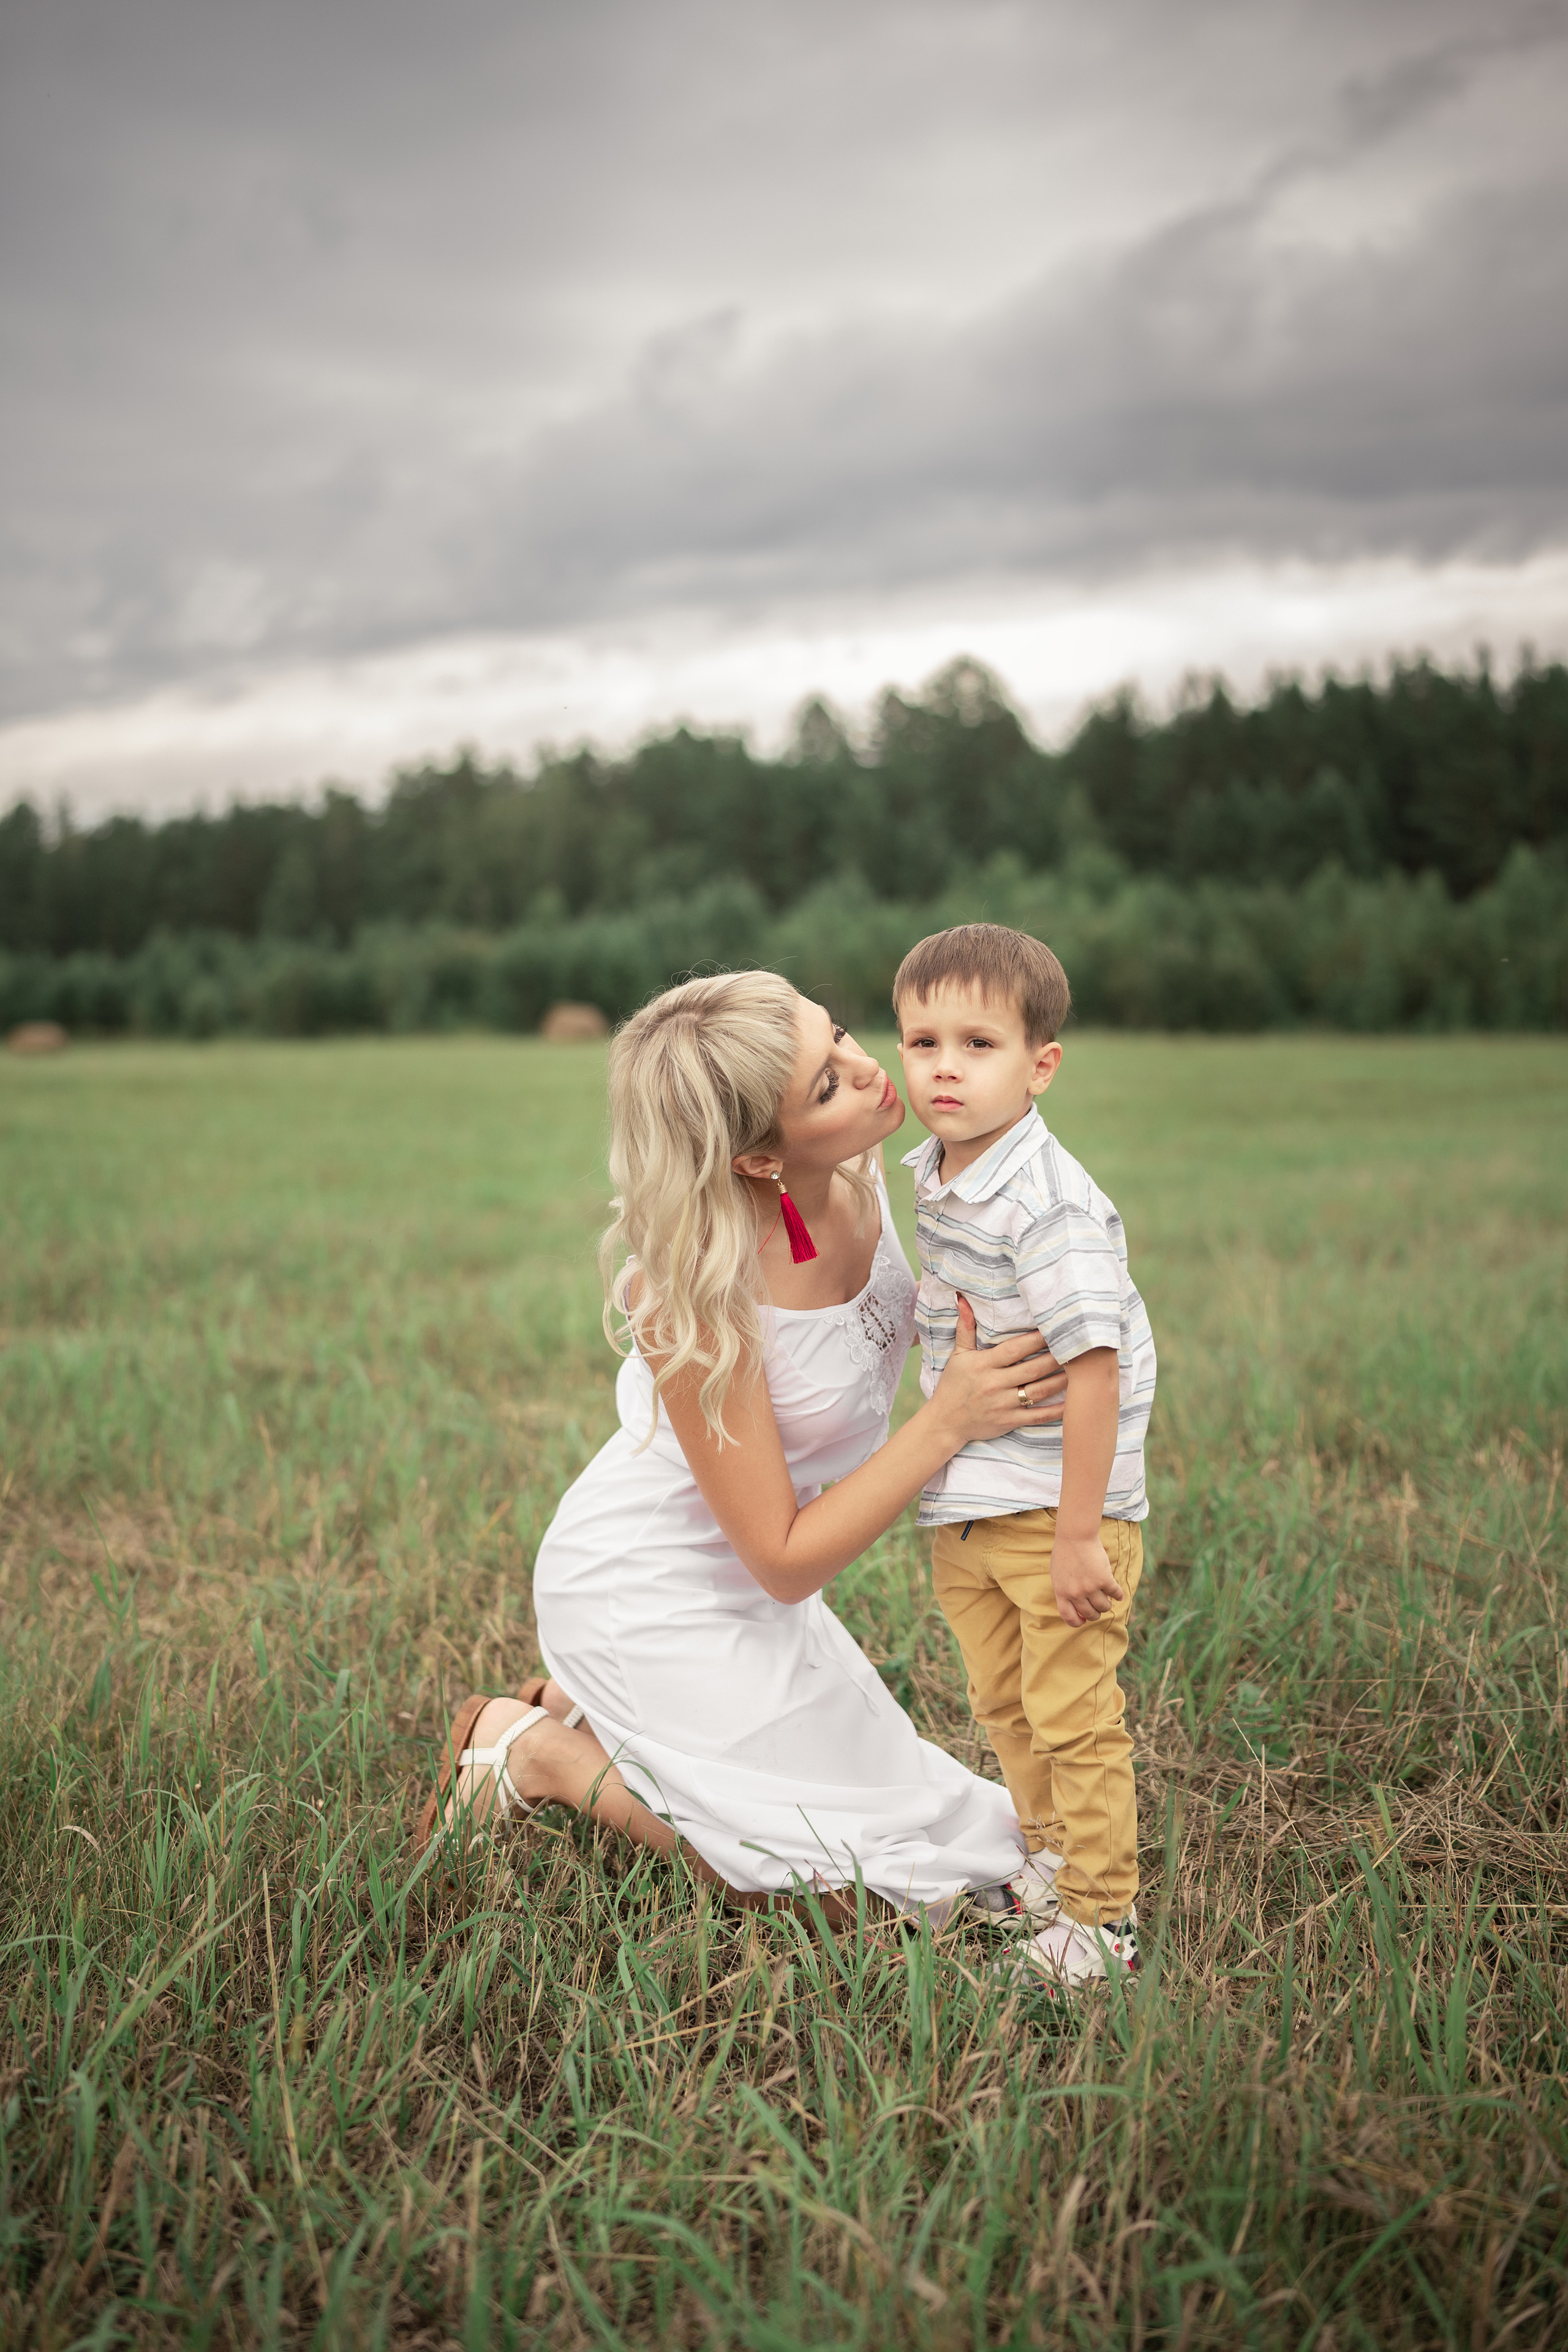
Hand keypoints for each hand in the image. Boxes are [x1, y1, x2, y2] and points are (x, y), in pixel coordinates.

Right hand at [931, 1296, 1067, 1448]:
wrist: (945, 1422)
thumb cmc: (953, 1386)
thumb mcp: (958, 1356)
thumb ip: (966, 1328)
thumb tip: (963, 1300)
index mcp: (984, 1365)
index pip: (1014, 1349)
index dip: (1036, 1339)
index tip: (1054, 1329)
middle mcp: (995, 1384)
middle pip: (1033, 1368)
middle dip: (1056, 1357)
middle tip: (1076, 1347)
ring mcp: (1003, 1404)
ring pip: (1039, 1391)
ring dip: (1061, 1380)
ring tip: (1080, 1370)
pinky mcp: (1009, 1421)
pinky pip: (1038, 1415)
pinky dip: (1057, 1410)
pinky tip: (1073, 1402)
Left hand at [1049, 1531, 1124, 1626]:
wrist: (1076, 1536)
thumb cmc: (1065, 1552)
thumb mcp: (1058, 1574)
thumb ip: (1064, 1590)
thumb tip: (1074, 1607)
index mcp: (1062, 1592)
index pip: (1069, 1617)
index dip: (1077, 1622)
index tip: (1083, 1620)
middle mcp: (1075, 1593)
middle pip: (1090, 1614)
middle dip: (1096, 1613)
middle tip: (1099, 1608)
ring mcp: (1090, 1587)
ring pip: (1104, 1607)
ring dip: (1107, 1605)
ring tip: (1108, 1600)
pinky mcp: (1104, 1579)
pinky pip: (1115, 1594)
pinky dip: (1118, 1595)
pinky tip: (1118, 1594)